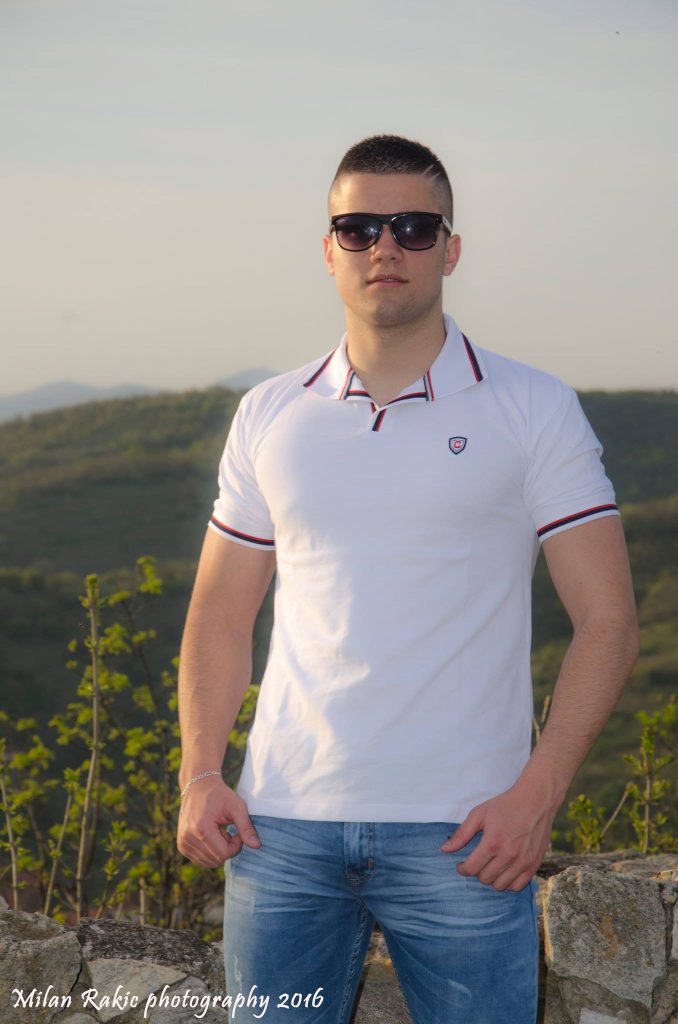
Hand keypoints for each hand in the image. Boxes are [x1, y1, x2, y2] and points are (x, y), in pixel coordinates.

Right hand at [177, 777, 260, 868]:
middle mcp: (188, 838)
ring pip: (209, 862)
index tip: (237, 831)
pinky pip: (200, 860)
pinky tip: (211, 836)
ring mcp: (183, 843)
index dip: (236, 845)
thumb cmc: (219, 795)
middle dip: (227, 848)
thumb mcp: (236, 807)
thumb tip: (257, 846)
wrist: (198, 786)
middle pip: (217, 859)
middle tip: (228, 830)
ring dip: (218, 850)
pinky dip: (210, 852)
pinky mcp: (181, 845)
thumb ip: (246, 828)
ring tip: (218, 832)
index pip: (224, 853)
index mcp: (201, 828)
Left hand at [440, 778, 555, 890]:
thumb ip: (461, 834)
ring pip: (500, 886)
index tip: (461, 865)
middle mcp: (508, 855)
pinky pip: (517, 886)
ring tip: (490, 866)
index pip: (471, 869)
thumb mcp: (479, 814)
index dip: (462, 869)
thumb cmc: (505, 805)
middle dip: (476, 872)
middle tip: (477, 861)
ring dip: (491, 878)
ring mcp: (523, 861)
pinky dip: (508, 883)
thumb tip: (444, 850)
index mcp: (492, 842)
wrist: (536, 800)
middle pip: (485, 878)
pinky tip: (504, 871)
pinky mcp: (534, 864)